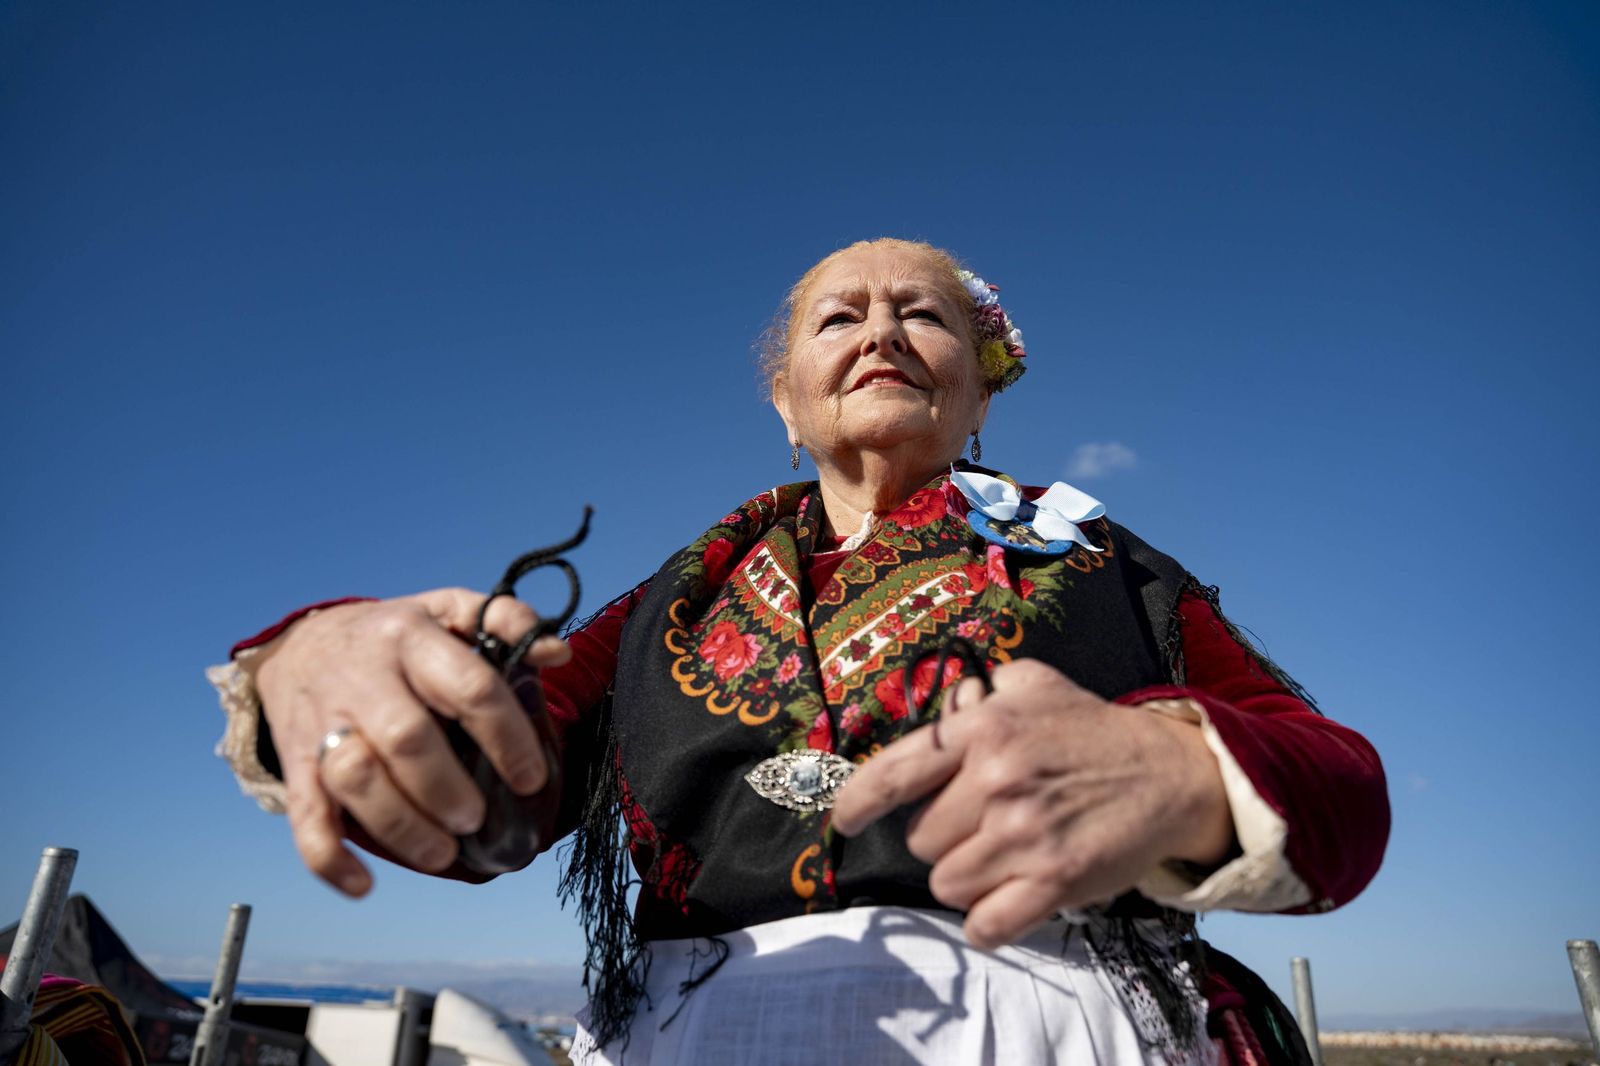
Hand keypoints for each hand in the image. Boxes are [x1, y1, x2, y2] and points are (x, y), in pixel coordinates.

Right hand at [252, 588, 570, 896]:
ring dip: (401, 826)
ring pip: (353, 778)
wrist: (300, 645)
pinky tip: (364, 885)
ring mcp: (324, 722)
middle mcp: (365, 678)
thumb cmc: (393, 635)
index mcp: (412, 638)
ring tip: (442, 852)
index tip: (531, 779)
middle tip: (476, 818)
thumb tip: (556, 653)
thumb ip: (504, 620)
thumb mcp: (447, 608)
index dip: (507, 737)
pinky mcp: (296, 763)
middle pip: (405, 737)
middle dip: (447, 788)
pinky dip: (330, 858)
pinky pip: (304, 816)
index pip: (469, 687)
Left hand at [831, 658, 1231, 948]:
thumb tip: (939, 709)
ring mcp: (1024, 835)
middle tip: (984, 823)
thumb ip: (976, 695)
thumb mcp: (1031, 686)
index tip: (845, 820)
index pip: (894, 772)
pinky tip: (1006, 901)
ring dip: (968, 878)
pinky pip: (986, 925)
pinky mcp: (1055, 882)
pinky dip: (988, 922)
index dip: (858, 801)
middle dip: (945, 836)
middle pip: (921, 840)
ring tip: (1004, 854)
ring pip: (948, 884)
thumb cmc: (1090, 730)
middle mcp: (996, 780)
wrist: (1169, 774)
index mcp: (983, 729)